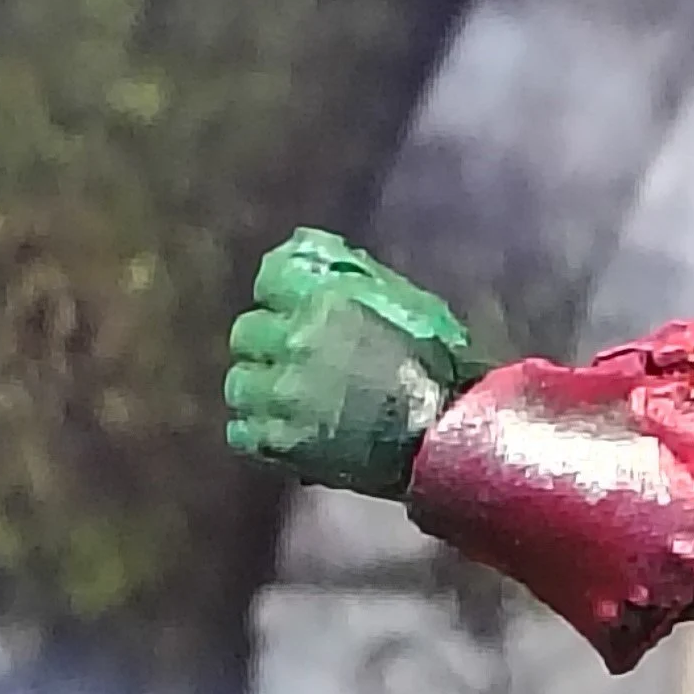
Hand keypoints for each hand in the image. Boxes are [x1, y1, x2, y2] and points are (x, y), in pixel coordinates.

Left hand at [224, 229, 480, 494]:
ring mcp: (285, 396)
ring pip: (240, 384)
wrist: (453, 440)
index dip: (285, 297)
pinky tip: (292, 432)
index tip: (299, 313)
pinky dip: (262, 432)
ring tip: (297, 403)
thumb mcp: (406, 302)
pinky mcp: (282, 443)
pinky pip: (243, 431)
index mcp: (327, 301)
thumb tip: (303, 250)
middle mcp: (297, 342)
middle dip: (272, 346)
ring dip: (264, 391)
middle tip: (304, 366)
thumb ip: (350, 276)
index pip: (269, 277)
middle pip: (247, 333)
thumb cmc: (441, 369)